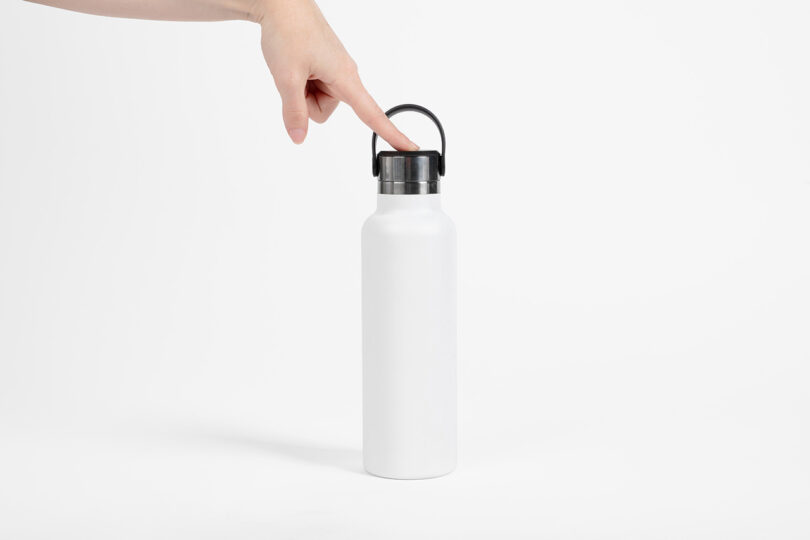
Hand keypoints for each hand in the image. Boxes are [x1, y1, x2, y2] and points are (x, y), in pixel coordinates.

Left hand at [252, 0, 417, 149]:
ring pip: (315, 101)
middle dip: (305, 101)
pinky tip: (295, 62)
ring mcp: (333, 71)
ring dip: (300, 90)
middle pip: (324, 111)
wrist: (282, 4)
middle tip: (295, 75)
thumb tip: (299, 138)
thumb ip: (295, 112)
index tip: (410, 148)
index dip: (392, 134)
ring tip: (295, 65)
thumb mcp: (287, 77)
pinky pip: (312, 88)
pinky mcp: (323, 67)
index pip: (373, 115)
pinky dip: (300, 81)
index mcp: (345, 77)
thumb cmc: (289, 32)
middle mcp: (344, 76)